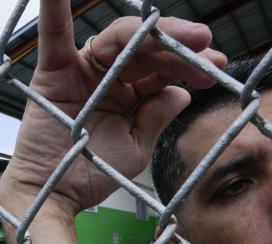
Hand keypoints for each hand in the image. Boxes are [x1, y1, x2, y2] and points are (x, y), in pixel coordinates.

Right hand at [0, 0, 225, 214]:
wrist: (56, 196)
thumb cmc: (92, 173)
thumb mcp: (136, 148)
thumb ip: (156, 117)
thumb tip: (182, 93)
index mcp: (127, 91)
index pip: (161, 68)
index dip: (189, 66)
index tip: (217, 69)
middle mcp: (106, 74)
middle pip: (147, 48)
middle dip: (180, 47)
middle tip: (208, 47)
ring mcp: (80, 70)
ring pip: (121, 39)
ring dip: (154, 31)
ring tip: (191, 36)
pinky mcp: (53, 72)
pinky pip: (54, 35)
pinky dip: (54, 7)